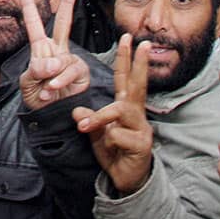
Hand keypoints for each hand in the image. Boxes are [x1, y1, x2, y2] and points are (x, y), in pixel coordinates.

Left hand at [19, 0, 90, 109]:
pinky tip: (52, 90)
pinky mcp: (81, 72)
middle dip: (68, 3)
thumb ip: (35, 71)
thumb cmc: (36, 98)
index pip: (34, 25)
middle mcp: (57, 51)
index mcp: (40, 49)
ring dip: (51, 77)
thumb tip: (52, 62)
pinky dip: (59, 81)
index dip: (28, 7)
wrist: (49, 117)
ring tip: (44, 90)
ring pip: (62, 59)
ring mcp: (70, 61)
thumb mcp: (27, 83)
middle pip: (63, 23)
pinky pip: (71, 71)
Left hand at [73, 35, 154, 194]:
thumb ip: (88, 119)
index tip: (129, 38)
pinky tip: (110, 150)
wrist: (125, 181)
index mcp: (125, 108)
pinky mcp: (141, 145)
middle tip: (139, 42)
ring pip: (121, 111)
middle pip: (138, 84)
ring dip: (101, 117)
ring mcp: (142, 129)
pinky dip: (107, 141)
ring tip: (84, 126)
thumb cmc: (113, 152)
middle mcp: (137, 115)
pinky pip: (118, 136)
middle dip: (137, 62)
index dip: (126, 59)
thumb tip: (77, 110)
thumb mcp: (95, 133)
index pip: (125, 79)